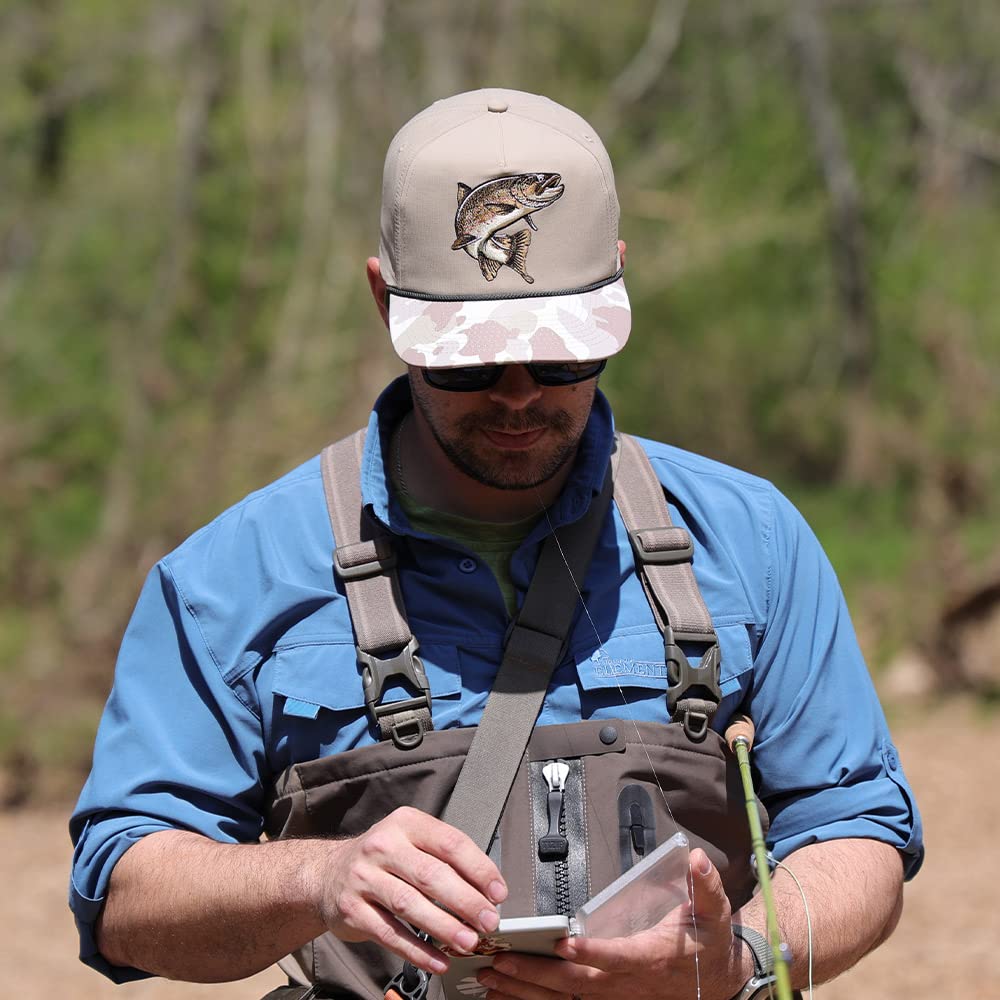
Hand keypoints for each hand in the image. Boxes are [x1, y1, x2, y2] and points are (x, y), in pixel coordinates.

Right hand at [307, 806, 507, 973]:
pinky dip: (417, 950)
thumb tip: (486, 891)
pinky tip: (438, 960)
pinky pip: (389, 934)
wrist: (328, 873)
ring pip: (410, 905)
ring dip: (444, 927)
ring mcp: (364, 877)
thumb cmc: (384, 859)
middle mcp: (383, 845)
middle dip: (466, 901)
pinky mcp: (352, 909)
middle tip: (489, 921)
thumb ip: (444, 859)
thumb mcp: (411, 841)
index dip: (478, 869)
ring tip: (468, 942)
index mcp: (406, 823)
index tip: (498, 892)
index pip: (450, 843)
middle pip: (431, 875)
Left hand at [476, 849, 749, 999]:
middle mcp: (628, 984)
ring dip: (527, 991)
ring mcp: (616, 998)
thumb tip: (697, 858)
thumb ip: (705, 885)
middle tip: (501, 961)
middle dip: (537, 974)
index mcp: (650, 957)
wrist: (718, 982)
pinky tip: (507, 997)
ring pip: (566, 999)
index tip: (564, 942)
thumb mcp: (714, 912)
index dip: (591, 952)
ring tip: (491, 979)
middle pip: (577, 983)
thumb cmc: (709, 944)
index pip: (616, 957)